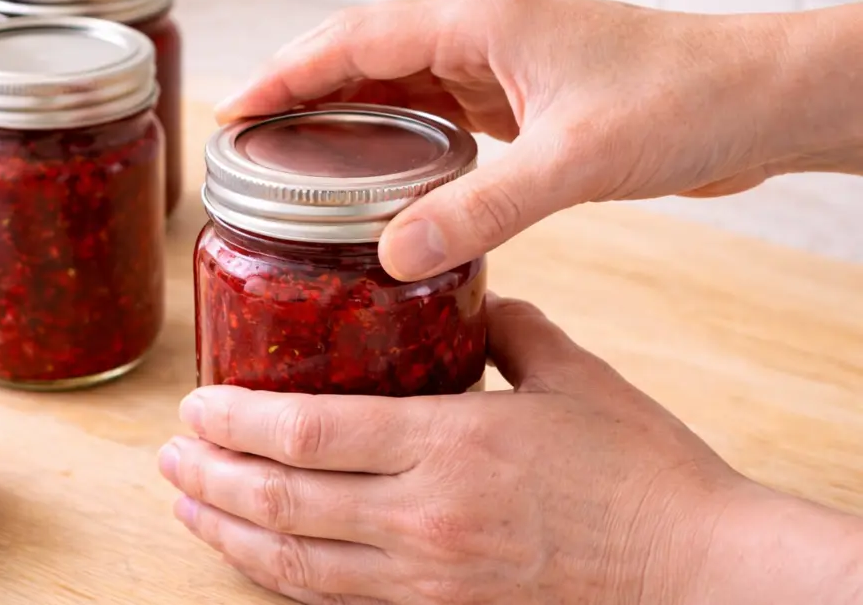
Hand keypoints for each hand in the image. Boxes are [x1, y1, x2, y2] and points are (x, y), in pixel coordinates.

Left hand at [158, 295, 749, 603]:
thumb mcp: (573, 374)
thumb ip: (505, 326)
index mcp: (452, 444)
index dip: (237, 421)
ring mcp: (427, 574)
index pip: (309, 432)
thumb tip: (461, 293)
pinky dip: (279, 577)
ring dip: (228, 531)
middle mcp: (424, 517)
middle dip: (211, 476)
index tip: (197, 404)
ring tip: (185, 503)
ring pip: (295, 562)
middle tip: (170, 452)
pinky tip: (252, 556)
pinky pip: (335, 599)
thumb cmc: (644, 471)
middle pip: (282, 500)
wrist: (697, 572)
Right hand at [216, 0, 862, 280]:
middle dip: (303, 92)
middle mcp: (484, 29)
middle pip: (365, 52)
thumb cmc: (686, 101)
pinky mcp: (525, 94)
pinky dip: (400, 133)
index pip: (354, 40)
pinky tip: (382, 170)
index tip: (235, 112)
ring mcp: (504, 59)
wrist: (760, 100)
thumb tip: (394, 253)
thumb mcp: (575, 160)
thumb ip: (482, 208)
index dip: (286, 76)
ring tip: (297, 159)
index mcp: (483, 20)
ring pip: (400, 79)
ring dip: (349, 112)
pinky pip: (440, 107)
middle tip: (250, 143)